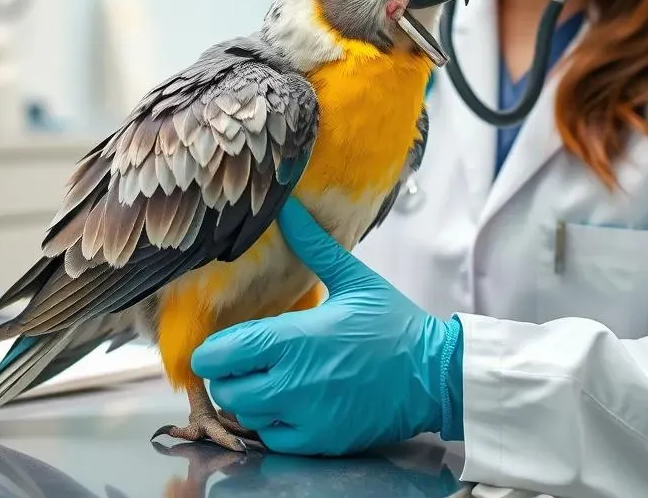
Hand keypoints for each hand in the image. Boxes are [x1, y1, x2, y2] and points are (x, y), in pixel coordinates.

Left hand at [190, 198, 462, 455]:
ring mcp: (305, 417)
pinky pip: (272, 438)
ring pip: (246, 415)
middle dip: (228, 373)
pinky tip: (290, 401)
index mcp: (295, 338)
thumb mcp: (354, 278)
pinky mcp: (319, 441)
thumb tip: (287, 208)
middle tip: (246, 358)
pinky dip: (272, 423)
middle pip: (226, 387)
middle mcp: (292, 382)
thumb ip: (312, 244)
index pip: (223, 353)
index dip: (213, 348)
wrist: (434, 374)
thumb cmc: (393, 322)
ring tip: (270, 376)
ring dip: (249, 398)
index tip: (221, 341)